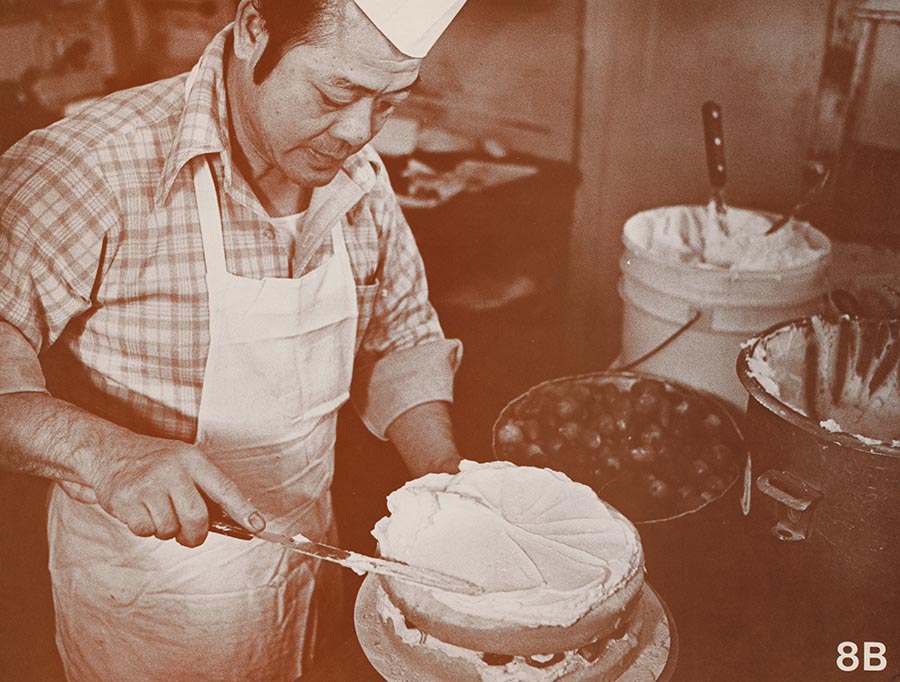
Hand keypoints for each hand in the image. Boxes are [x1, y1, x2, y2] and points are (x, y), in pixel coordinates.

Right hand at [85, 436, 265, 546]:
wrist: (111, 452)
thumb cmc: (156, 463)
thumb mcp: (185, 463)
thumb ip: (205, 488)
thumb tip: (232, 521)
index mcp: (193, 460)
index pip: (224, 488)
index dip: (242, 510)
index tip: (258, 526)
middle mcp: (172, 470)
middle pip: (197, 517)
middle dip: (196, 535)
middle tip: (190, 536)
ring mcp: (148, 484)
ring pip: (170, 529)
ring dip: (167, 530)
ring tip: (159, 512)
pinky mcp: (126, 499)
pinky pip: (146, 531)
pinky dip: (146, 529)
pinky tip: (141, 512)